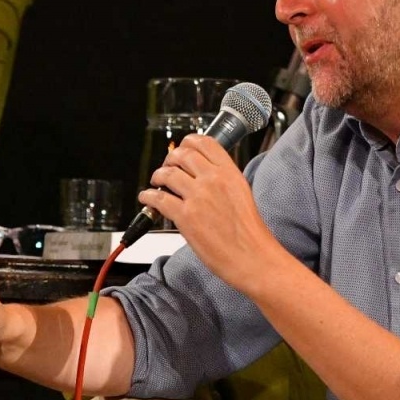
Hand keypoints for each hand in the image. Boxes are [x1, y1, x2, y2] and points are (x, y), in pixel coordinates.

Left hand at [140, 135, 283, 292]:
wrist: (252, 257)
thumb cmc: (249, 234)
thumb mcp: (242, 194)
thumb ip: (223, 181)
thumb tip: (203, 175)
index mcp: (230, 173)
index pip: (204, 142)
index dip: (188, 142)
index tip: (182, 148)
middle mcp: (213, 180)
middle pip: (182, 154)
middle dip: (170, 159)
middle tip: (167, 167)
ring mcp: (198, 197)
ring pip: (167, 173)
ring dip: (157, 176)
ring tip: (156, 182)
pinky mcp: (185, 216)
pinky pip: (158, 198)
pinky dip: (148, 196)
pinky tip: (147, 199)